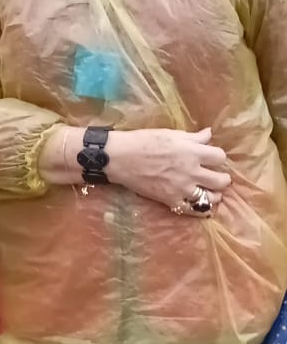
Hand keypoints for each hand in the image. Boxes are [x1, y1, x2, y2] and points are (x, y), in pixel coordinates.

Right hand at [105, 127, 230, 211]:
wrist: (121, 158)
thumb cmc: (144, 141)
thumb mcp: (170, 133)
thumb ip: (193, 137)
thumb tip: (209, 134)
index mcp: (192, 152)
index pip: (220, 156)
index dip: (218, 156)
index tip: (212, 157)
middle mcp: (192, 172)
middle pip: (221, 180)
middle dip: (223, 178)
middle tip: (217, 177)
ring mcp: (182, 188)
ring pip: (212, 197)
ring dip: (215, 194)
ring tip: (211, 191)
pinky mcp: (171, 200)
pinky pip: (193, 210)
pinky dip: (200, 208)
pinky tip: (200, 204)